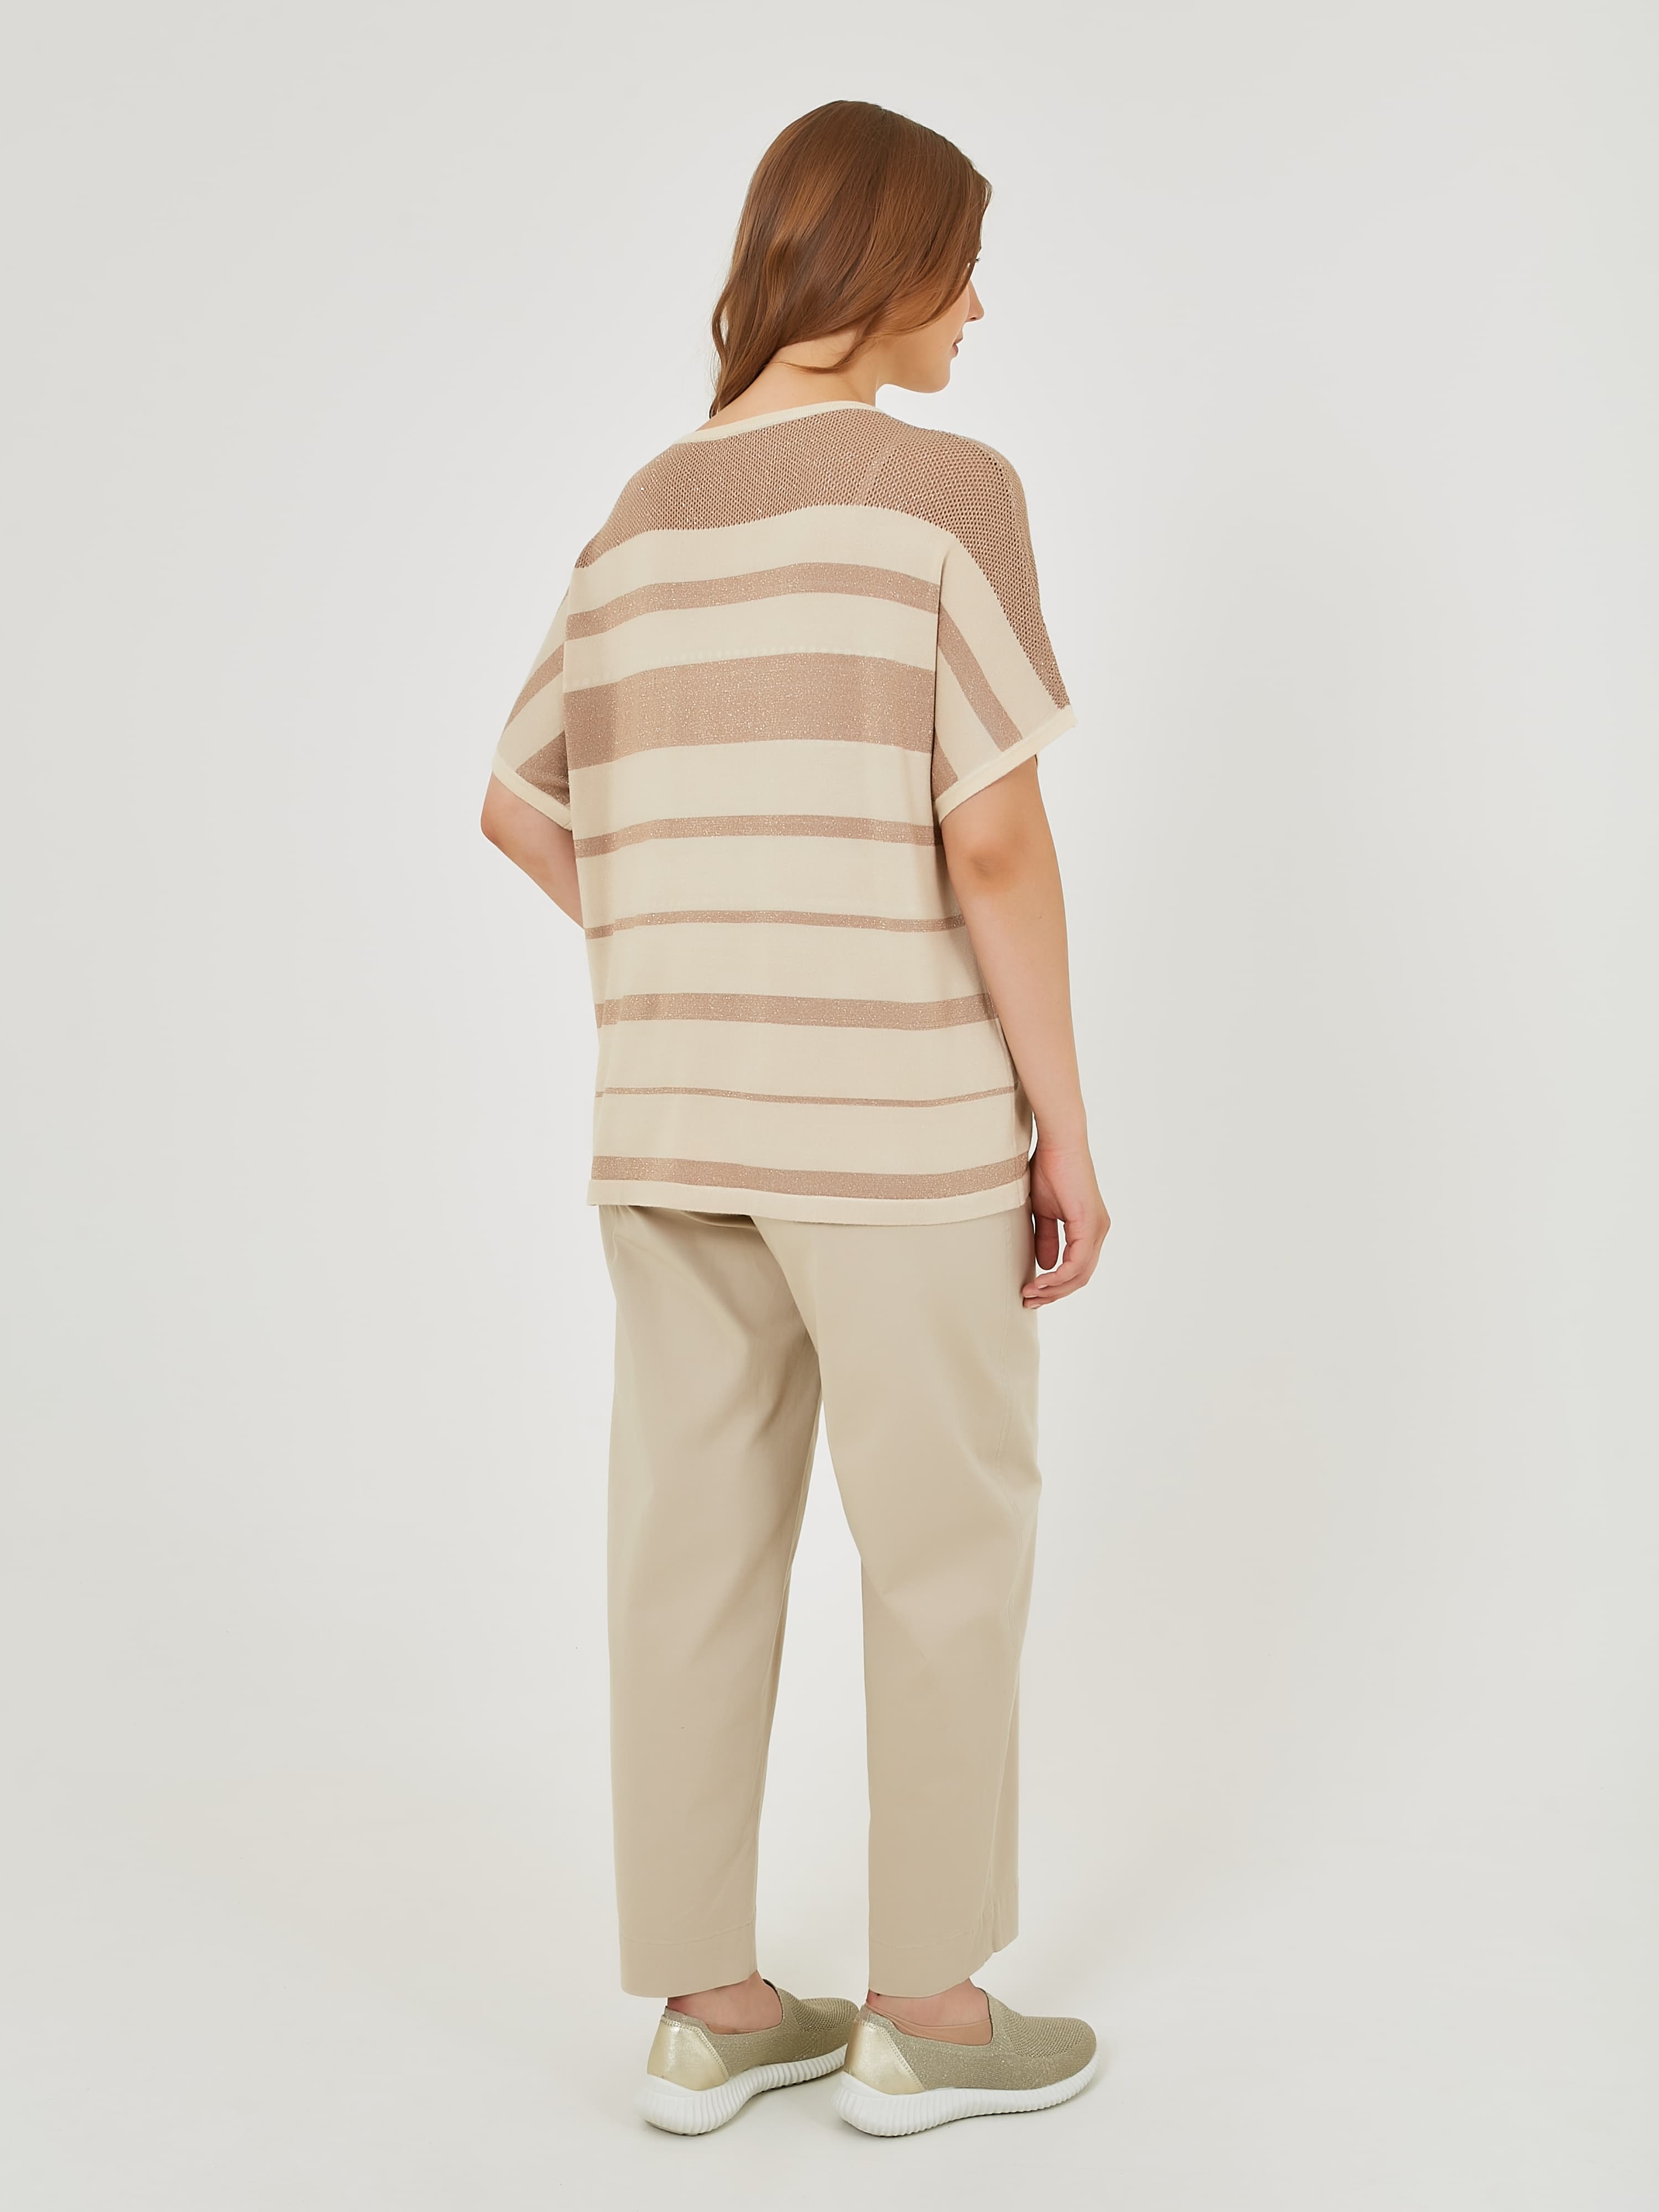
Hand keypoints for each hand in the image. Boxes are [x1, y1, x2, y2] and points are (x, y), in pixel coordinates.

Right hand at [1024, 1137, 1108, 1305]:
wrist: (1058, 1143)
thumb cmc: (1048, 1169)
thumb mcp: (1043, 1211)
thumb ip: (1046, 1238)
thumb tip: (1044, 1266)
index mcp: (1089, 1228)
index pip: (1077, 1268)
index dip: (1055, 1285)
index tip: (1030, 1292)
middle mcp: (1099, 1231)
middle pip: (1080, 1277)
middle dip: (1053, 1294)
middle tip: (1028, 1301)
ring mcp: (1097, 1229)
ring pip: (1080, 1275)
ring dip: (1053, 1289)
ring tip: (1029, 1294)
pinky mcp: (1090, 1224)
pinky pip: (1078, 1262)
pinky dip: (1058, 1276)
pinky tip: (1040, 1280)